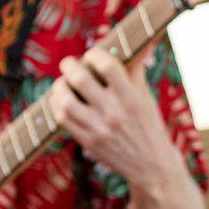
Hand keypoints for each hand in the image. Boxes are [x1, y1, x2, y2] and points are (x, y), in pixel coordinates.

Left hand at [48, 45, 177, 194]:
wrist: (153, 166)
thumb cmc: (149, 126)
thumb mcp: (145, 97)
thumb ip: (137, 69)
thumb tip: (143, 41)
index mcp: (132, 98)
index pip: (108, 66)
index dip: (95, 55)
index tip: (92, 56)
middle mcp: (115, 113)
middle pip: (80, 80)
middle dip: (69, 66)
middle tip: (70, 65)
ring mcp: (100, 129)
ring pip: (65, 101)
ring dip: (59, 87)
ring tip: (63, 83)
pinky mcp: (89, 142)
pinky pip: (62, 119)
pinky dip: (56, 105)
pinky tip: (60, 100)